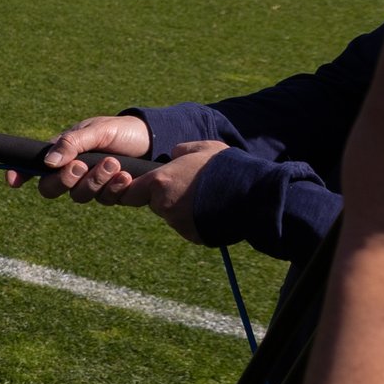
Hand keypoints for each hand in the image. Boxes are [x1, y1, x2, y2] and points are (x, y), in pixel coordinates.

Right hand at [7, 114, 151, 199]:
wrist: (154, 140)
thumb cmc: (121, 130)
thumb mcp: (97, 130)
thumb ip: (72, 144)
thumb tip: (48, 163)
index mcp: (62, 153)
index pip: (33, 167)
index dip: (19, 174)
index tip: (13, 182)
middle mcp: (72, 171)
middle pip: (51, 188)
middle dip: (65, 180)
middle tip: (82, 166)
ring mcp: (90, 185)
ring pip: (79, 196)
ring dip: (95, 181)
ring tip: (114, 164)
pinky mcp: (110, 194)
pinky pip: (105, 200)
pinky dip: (115, 188)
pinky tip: (127, 176)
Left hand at [103, 140, 227, 243]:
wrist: (252, 194)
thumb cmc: (226, 166)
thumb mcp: (202, 148)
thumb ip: (180, 151)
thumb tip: (173, 156)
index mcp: (160, 181)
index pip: (131, 192)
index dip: (136, 189)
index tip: (145, 188)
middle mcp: (164, 204)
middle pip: (155, 203)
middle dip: (166, 197)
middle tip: (190, 188)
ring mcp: (178, 222)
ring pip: (172, 215)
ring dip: (183, 209)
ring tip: (207, 197)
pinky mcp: (192, 235)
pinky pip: (188, 227)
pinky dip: (196, 221)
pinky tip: (213, 210)